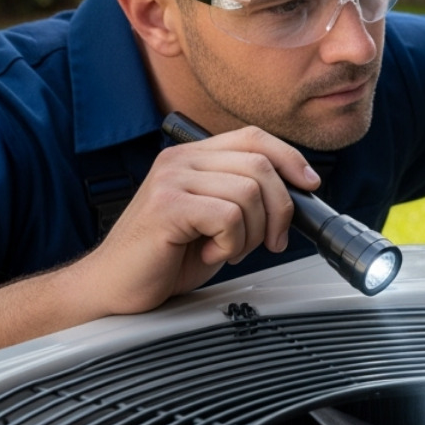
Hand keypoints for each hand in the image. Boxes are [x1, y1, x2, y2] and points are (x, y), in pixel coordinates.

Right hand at [78, 125, 319, 313]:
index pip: (254, 137)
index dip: (290, 158)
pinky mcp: (167, 206)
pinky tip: (207, 254)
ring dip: (251, 233)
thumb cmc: (164, 258)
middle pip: (260, 165)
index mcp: (192, 157)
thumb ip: (244, 198)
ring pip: (249, 192)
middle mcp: (180, 160)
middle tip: (267, 242)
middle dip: (279, 210)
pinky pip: (229, 216)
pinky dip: (230, 244)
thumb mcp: (214, 219)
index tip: (309, 186)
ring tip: (226, 250)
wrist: (115, 287)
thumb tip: (295, 194)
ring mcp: (171, 179)